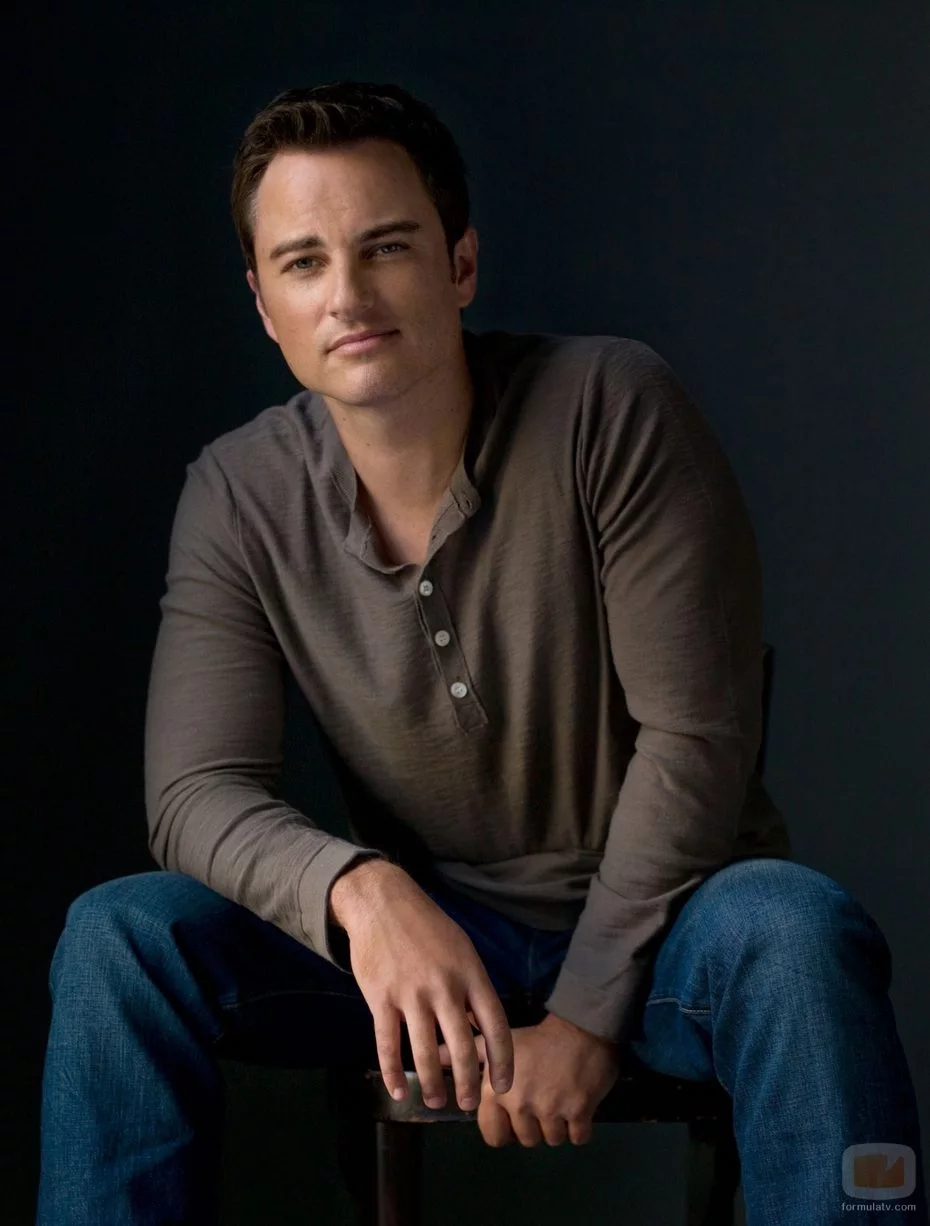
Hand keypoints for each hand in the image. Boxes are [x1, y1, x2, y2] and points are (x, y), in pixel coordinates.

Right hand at [331, 860, 513, 1110]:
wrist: (382, 901)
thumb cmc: (427, 926)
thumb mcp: (461, 949)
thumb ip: (471, 988)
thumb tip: (480, 1028)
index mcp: (470, 974)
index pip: (496, 1026)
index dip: (503, 1062)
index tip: (504, 1086)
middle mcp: (445, 987)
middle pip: (463, 1047)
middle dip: (468, 1083)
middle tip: (468, 1104)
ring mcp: (411, 994)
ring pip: (424, 1053)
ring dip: (432, 1084)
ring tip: (436, 1101)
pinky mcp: (380, 998)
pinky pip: (387, 1044)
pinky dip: (392, 1072)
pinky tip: (398, 1090)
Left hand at [438, 1011, 620, 1146]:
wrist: (581, 1027)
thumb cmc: (538, 1038)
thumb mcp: (500, 1043)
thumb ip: (467, 1053)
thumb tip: (434, 1055)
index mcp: (498, 1091)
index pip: (493, 1135)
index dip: (504, 1128)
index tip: (515, 1113)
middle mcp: (521, 1103)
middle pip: (525, 1140)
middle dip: (533, 1128)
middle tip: (540, 1103)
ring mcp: (551, 1109)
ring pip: (551, 1140)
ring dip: (557, 1126)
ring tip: (558, 1099)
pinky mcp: (580, 1112)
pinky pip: (578, 1139)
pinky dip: (579, 1128)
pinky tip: (577, 1105)